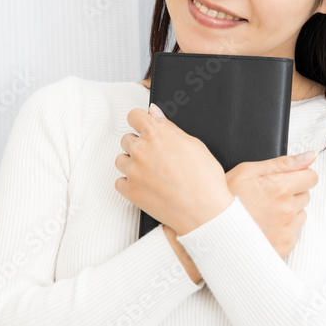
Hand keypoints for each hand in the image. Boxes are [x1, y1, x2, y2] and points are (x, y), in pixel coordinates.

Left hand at [114, 104, 233, 235]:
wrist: (205, 212)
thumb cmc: (205, 179)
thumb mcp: (194, 144)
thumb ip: (168, 127)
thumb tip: (154, 113)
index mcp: (157, 134)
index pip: (134, 116)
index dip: (139, 122)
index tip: (142, 128)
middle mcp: (141, 150)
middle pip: (126, 139)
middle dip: (139, 145)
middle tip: (155, 158)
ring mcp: (134, 171)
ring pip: (121, 160)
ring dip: (132, 164)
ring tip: (152, 174)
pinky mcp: (130, 190)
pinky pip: (119, 182)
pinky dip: (129, 184)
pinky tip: (145, 186)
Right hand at [224, 152, 318, 258]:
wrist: (211, 228)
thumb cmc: (225, 199)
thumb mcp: (248, 171)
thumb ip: (283, 163)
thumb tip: (310, 156)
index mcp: (280, 189)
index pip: (311, 177)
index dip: (299, 175)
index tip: (287, 179)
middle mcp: (287, 210)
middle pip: (305, 196)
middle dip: (291, 193)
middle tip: (267, 197)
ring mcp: (286, 231)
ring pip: (300, 215)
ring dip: (288, 212)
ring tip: (264, 213)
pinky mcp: (283, 247)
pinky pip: (293, 234)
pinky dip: (283, 230)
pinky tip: (265, 226)